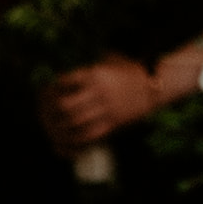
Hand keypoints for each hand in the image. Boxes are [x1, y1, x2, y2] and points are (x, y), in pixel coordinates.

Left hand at [38, 53, 159, 154]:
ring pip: (75, 123)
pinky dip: (75, 142)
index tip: (46, 95)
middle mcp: (99, 91)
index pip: (63, 82)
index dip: (51, 90)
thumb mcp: (110, 61)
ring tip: (54, 130)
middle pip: (65, 106)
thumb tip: (66, 76)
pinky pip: (89, 136)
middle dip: (52, 113)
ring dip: (60, 130)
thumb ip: (90, 67)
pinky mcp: (114, 123)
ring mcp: (107, 108)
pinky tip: (69, 142)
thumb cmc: (130, 71)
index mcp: (95, 73)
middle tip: (47, 116)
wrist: (155, 85)